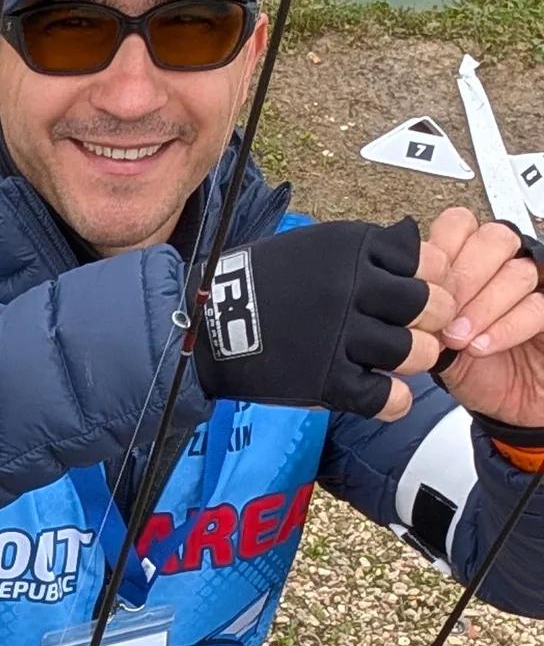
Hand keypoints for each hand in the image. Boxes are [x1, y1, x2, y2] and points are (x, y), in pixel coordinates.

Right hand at [197, 216, 451, 422]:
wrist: (210, 323)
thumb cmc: (264, 281)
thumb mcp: (316, 245)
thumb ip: (365, 249)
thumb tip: (415, 247)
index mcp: (352, 250)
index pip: (426, 260)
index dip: (435, 277)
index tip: (425, 288)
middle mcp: (351, 289)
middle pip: (427, 305)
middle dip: (435, 317)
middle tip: (426, 326)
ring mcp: (339, 336)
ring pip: (412, 351)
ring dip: (417, 356)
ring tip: (405, 357)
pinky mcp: (326, 379)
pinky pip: (383, 396)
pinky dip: (395, 400)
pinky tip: (392, 396)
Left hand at [421, 206, 543, 432]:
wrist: (509, 408)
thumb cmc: (476, 370)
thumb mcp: (438, 342)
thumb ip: (425, 312)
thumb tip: (405, 293)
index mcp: (472, 261)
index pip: (459, 225)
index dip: (442, 252)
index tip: (424, 289)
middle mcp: (506, 266)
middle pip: (493, 239)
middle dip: (465, 277)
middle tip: (443, 315)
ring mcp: (536, 286)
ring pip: (516, 272)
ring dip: (482, 308)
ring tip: (459, 339)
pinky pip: (536, 305)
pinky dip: (505, 327)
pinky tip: (481, 347)